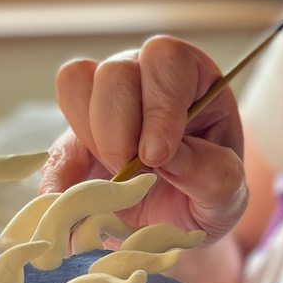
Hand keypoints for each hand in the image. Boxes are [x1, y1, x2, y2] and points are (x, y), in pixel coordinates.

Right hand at [39, 39, 246, 242]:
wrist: (181, 223)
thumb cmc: (212, 195)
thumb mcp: (229, 194)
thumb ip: (211, 175)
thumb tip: (167, 157)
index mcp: (193, 77)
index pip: (166, 60)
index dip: (158, 105)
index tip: (157, 156)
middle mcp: (145, 75)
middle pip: (114, 71)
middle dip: (119, 129)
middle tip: (134, 173)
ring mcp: (105, 99)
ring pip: (76, 85)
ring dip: (91, 140)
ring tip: (118, 183)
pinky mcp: (74, 133)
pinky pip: (53, 139)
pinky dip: (58, 177)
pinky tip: (74, 204)